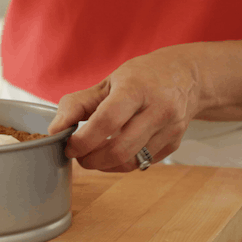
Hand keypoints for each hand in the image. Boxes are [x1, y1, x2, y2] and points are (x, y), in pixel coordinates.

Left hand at [47, 43, 203, 171]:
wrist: (187, 76)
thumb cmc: (140, 78)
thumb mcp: (107, 82)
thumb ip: (77, 105)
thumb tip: (54, 130)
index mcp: (136, 89)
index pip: (107, 121)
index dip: (83, 140)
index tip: (68, 146)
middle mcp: (158, 109)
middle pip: (119, 148)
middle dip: (91, 159)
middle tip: (77, 155)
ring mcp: (170, 128)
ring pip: (130, 161)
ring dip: (103, 165)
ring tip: (91, 155)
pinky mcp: (174, 144)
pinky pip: (141, 164)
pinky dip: (120, 164)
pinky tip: (112, 153)